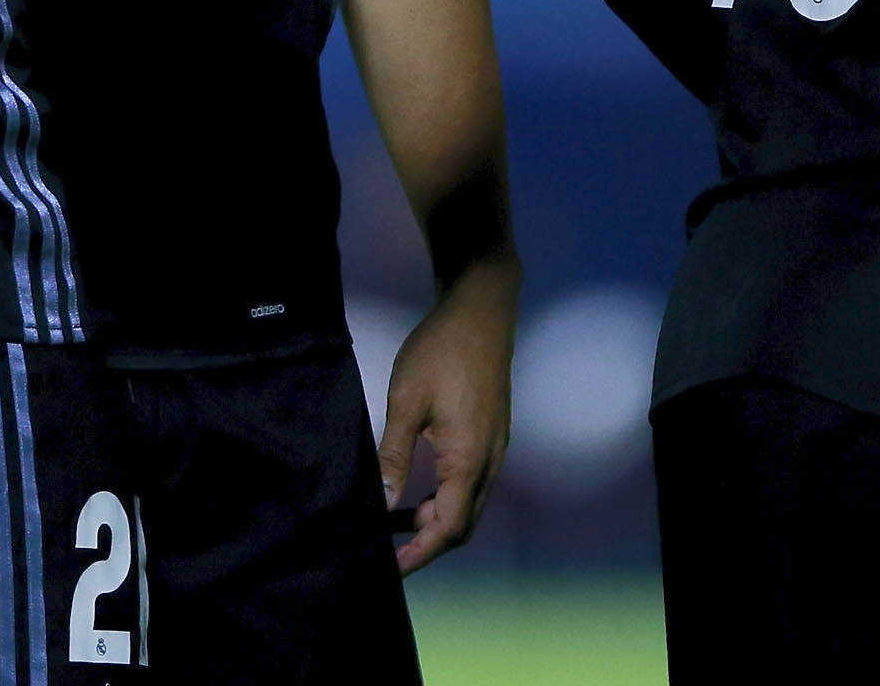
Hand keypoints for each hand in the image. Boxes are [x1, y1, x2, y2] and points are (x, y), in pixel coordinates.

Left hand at [377, 258, 516, 574]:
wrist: (481, 310)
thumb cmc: (441, 350)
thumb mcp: (406, 401)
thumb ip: (395, 455)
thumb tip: (384, 502)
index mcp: (469, 458)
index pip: (448, 527)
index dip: (420, 553)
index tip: (392, 568)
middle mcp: (490, 461)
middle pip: (463, 523)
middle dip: (428, 543)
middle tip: (388, 547)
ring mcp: (495, 449)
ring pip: (469, 505)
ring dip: (436, 520)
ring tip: (395, 519)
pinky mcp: (492, 436)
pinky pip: (472, 484)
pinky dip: (446, 498)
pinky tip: (417, 489)